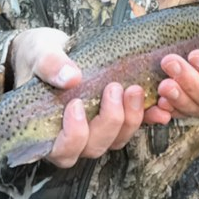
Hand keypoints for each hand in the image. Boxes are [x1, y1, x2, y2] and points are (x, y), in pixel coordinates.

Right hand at [9, 28, 145, 167]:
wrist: (52, 48)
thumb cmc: (38, 55)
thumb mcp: (39, 53)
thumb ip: (50, 65)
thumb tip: (70, 78)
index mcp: (48, 130)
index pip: (63, 150)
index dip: (74, 135)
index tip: (76, 105)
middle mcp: (74, 136)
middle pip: (95, 146)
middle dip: (109, 121)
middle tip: (114, 89)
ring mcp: (96, 128)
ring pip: (117, 139)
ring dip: (130, 119)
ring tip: (135, 90)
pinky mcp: (115, 115)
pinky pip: (135, 126)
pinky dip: (148, 118)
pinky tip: (159, 107)